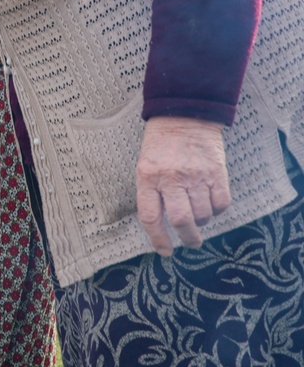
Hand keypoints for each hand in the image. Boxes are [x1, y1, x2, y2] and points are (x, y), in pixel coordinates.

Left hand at [135, 116, 231, 254]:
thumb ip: (152, 193)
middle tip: (191, 242)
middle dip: (187, 238)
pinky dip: (217, 210)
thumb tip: (161, 225)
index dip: (158, 239)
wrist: (184, 115)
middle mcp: (171, 178)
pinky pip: (221, 203)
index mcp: (148, 178)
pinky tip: (211, 204)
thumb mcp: (145, 166)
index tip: (165, 251)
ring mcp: (195, 175)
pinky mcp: (216, 172)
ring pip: (203, 214)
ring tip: (199, 216)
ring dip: (203, 222)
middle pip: (181, 220)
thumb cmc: (160, 146)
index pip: (150, 217)